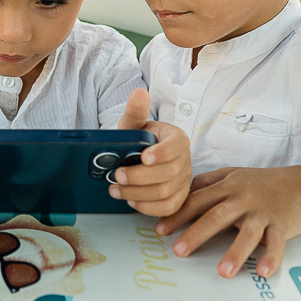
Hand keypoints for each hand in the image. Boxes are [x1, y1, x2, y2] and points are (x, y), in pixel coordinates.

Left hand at [107, 89, 191, 216]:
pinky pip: (167, 208)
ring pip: (166, 192)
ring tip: (116, 190)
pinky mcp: (178, 198)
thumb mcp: (133, 124)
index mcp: (177, 138)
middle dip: (140, 176)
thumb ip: (135, 111)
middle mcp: (185, 159)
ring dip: (138, 194)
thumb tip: (139, 92)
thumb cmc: (138, 140)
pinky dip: (147, 207)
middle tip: (117, 175)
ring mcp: (184, 180)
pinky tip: (131, 201)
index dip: (162, 152)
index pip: (177, 145)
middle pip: (169, 172)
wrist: (139, 156)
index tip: (143, 157)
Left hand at [157, 166, 300, 277]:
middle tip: (180, 251)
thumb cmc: (261, 182)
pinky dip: (271, 258)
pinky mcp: (281, 225)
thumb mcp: (232, 175)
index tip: (161, 230)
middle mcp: (243, 199)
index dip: (178, 215)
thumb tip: (181, 194)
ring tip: (222, 272)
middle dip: (197, 234)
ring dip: (235, 253)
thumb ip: (207, 183)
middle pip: (217, 216)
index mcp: (227, 186)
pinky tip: (263, 272)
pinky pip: (276, 244)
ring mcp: (262, 212)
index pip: (197, 200)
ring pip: (247, 233)